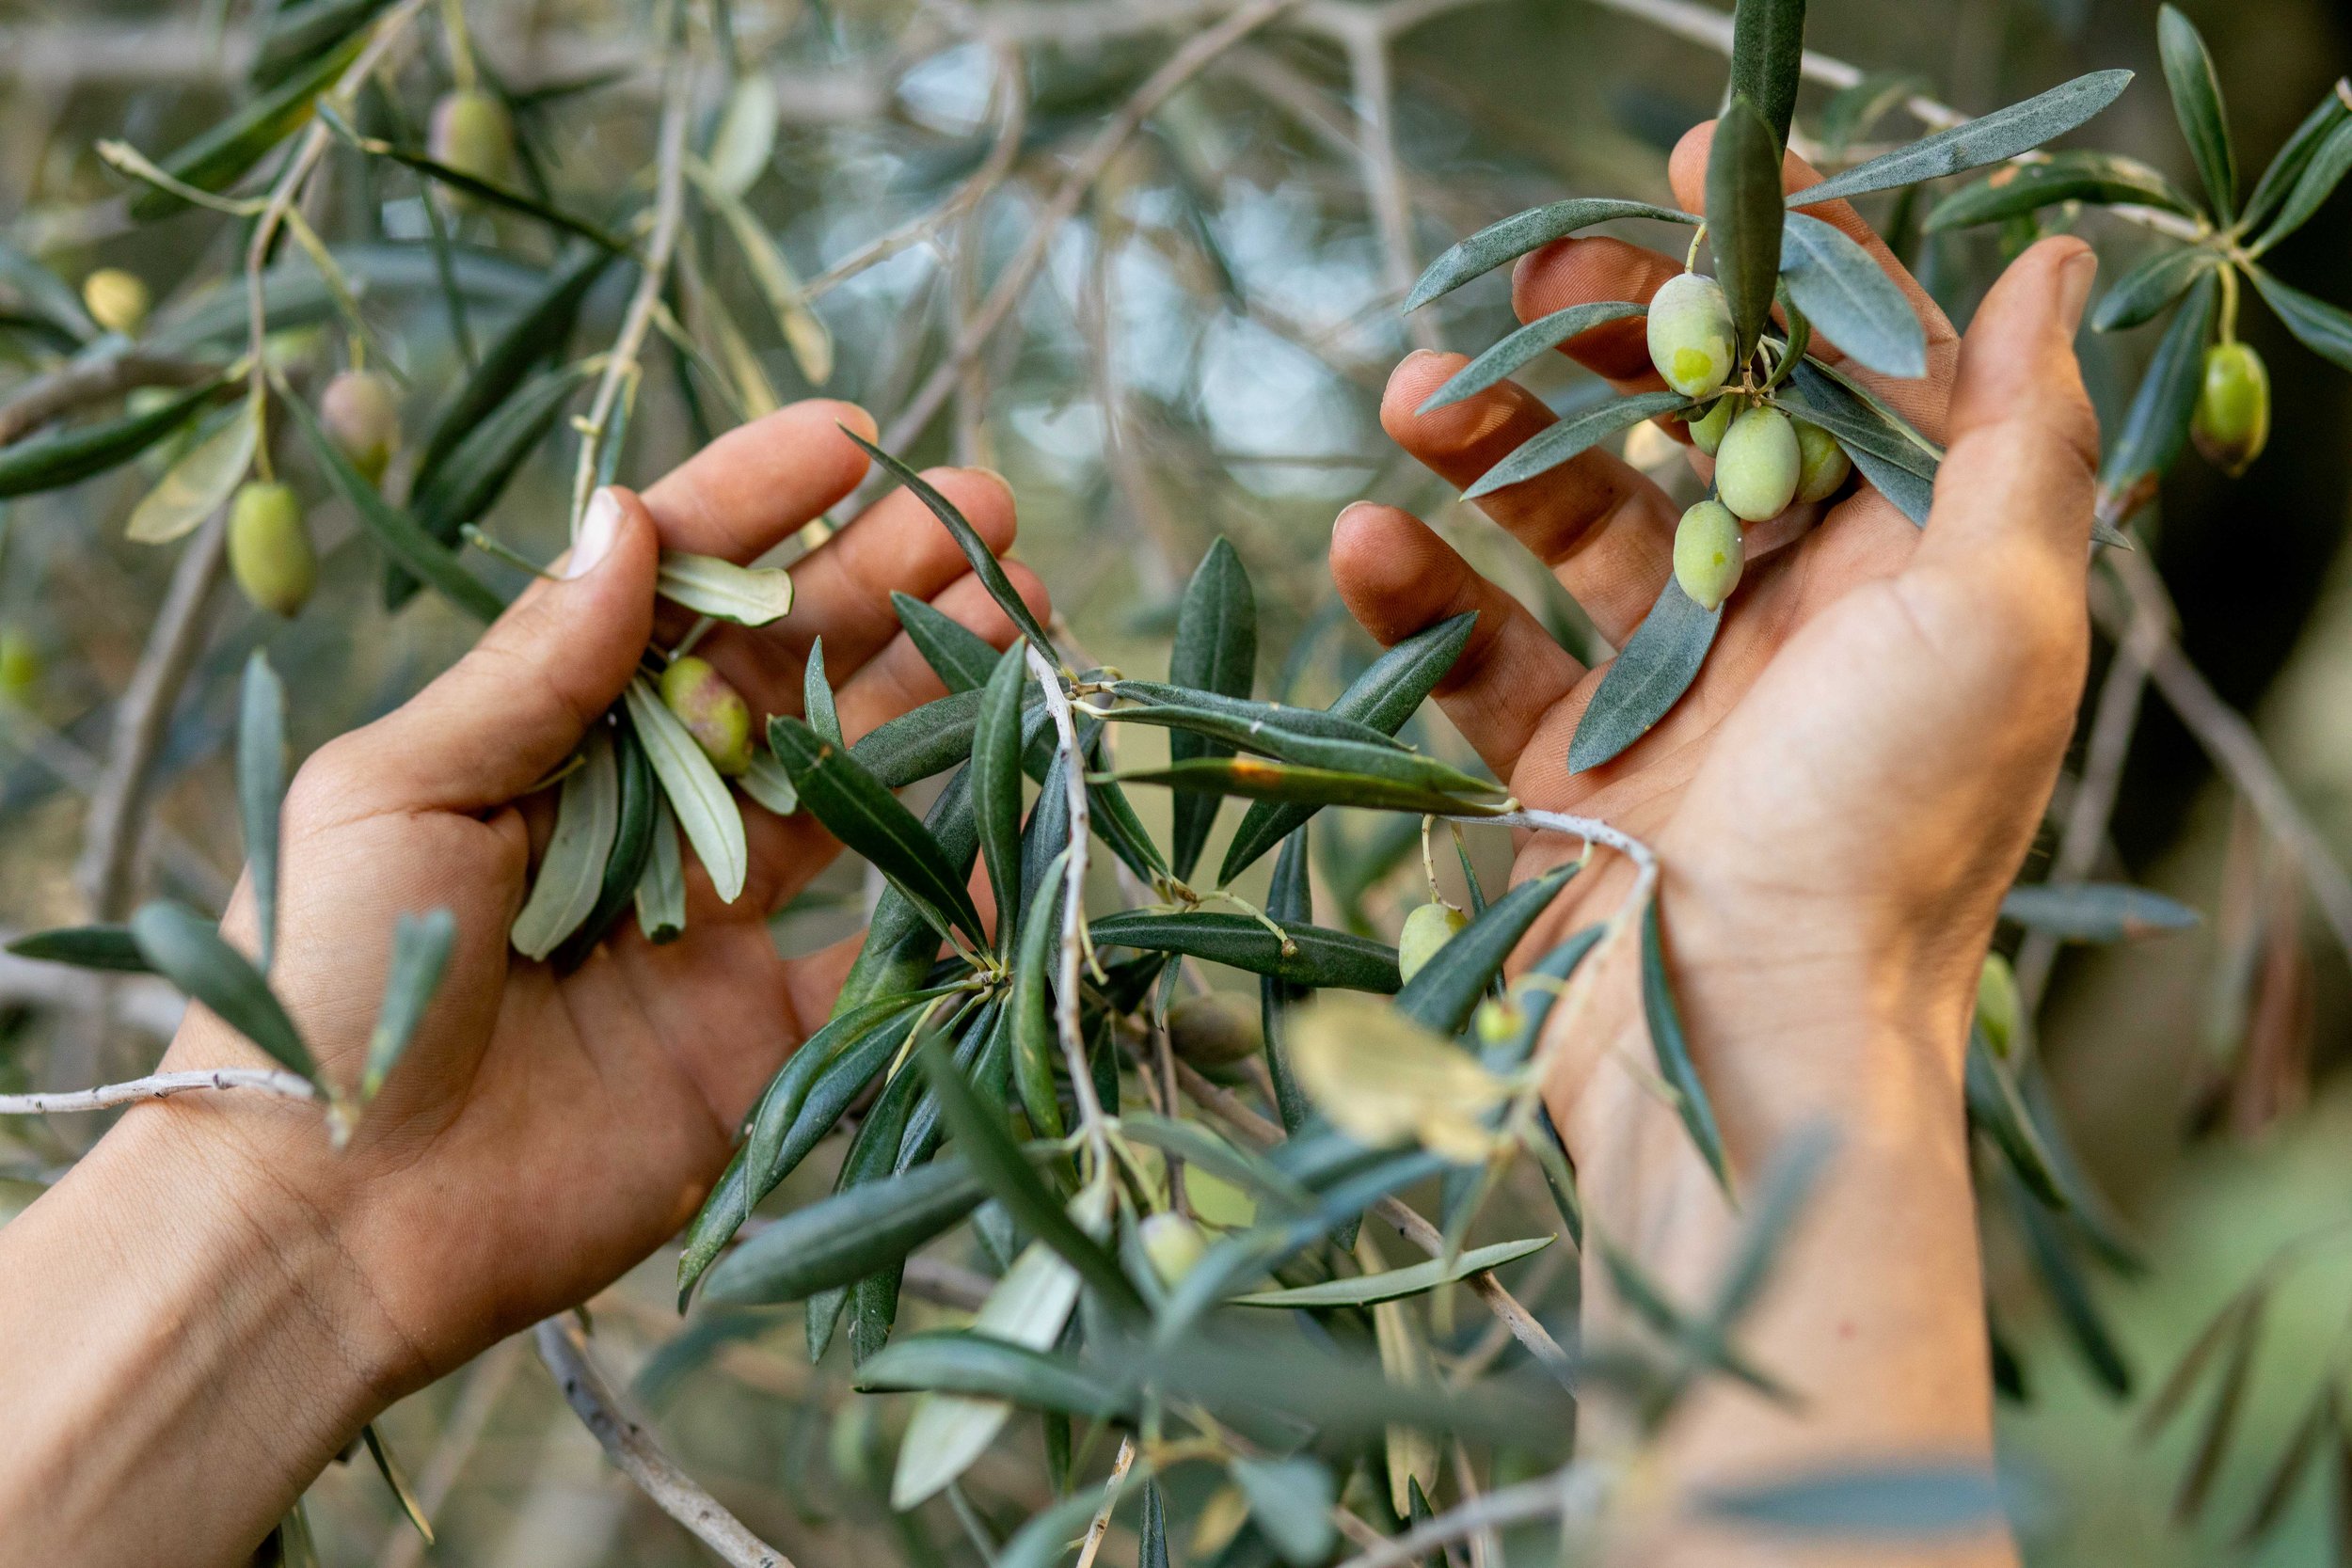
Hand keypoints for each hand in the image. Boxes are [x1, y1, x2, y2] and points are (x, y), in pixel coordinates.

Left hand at [0, 402, 1047, 1565]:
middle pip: (787, 673)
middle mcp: (640, 814)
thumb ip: (529, 669)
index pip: (671, 592)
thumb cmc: (330, 978)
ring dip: (935, 698)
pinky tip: (1016, 817)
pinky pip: (880, 955)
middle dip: (888, 585)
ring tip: (1024, 618)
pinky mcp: (758, 1038)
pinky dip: (955, 894)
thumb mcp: (398, 791)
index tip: (856, 437)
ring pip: (850, 785)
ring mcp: (709, 925)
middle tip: (993, 516)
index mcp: (548, 735)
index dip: (760, 506)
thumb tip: (627, 515)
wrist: (331, 1217)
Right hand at [1332, 124, 2095, 1552]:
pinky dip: (1415, 592)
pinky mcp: (1557, 771)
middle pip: (1680, 427)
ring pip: (1562, 523)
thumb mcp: (1990, 622)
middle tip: (1507, 296)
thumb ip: (2014, 441)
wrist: (1736, 1054)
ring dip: (1483, 447)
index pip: (1832, 368)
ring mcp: (1663, 693)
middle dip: (1593, 346)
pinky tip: (1366, 542)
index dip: (1768, 261)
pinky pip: (1475, 653)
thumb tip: (2040, 268)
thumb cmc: (1882, 836)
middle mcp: (1786, 619)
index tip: (1681, 178)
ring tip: (1407, 404)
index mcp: (1899, 569)